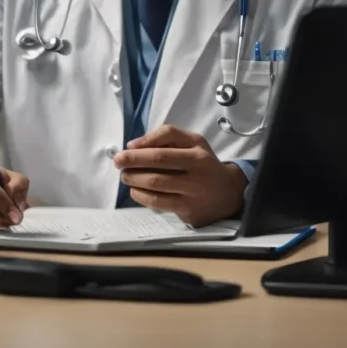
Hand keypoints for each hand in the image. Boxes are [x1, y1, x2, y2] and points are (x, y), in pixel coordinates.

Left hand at [113, 125, 246, 225]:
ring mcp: (193, 194)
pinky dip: (141, 196)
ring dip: (134, 180)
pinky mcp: (188, 211)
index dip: (141, 148)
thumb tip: (133, 145)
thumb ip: (165, 136)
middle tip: (119, 164)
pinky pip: (159, 203)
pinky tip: (135, 191)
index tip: (125, 150)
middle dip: (133, 164)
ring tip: (125, 176)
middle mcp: (198, 173)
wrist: (227, 192)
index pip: (164, 148)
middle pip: (158, 166)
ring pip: (156, 186)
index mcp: (198, 153)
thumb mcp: (192, 142)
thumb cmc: (202, 163)